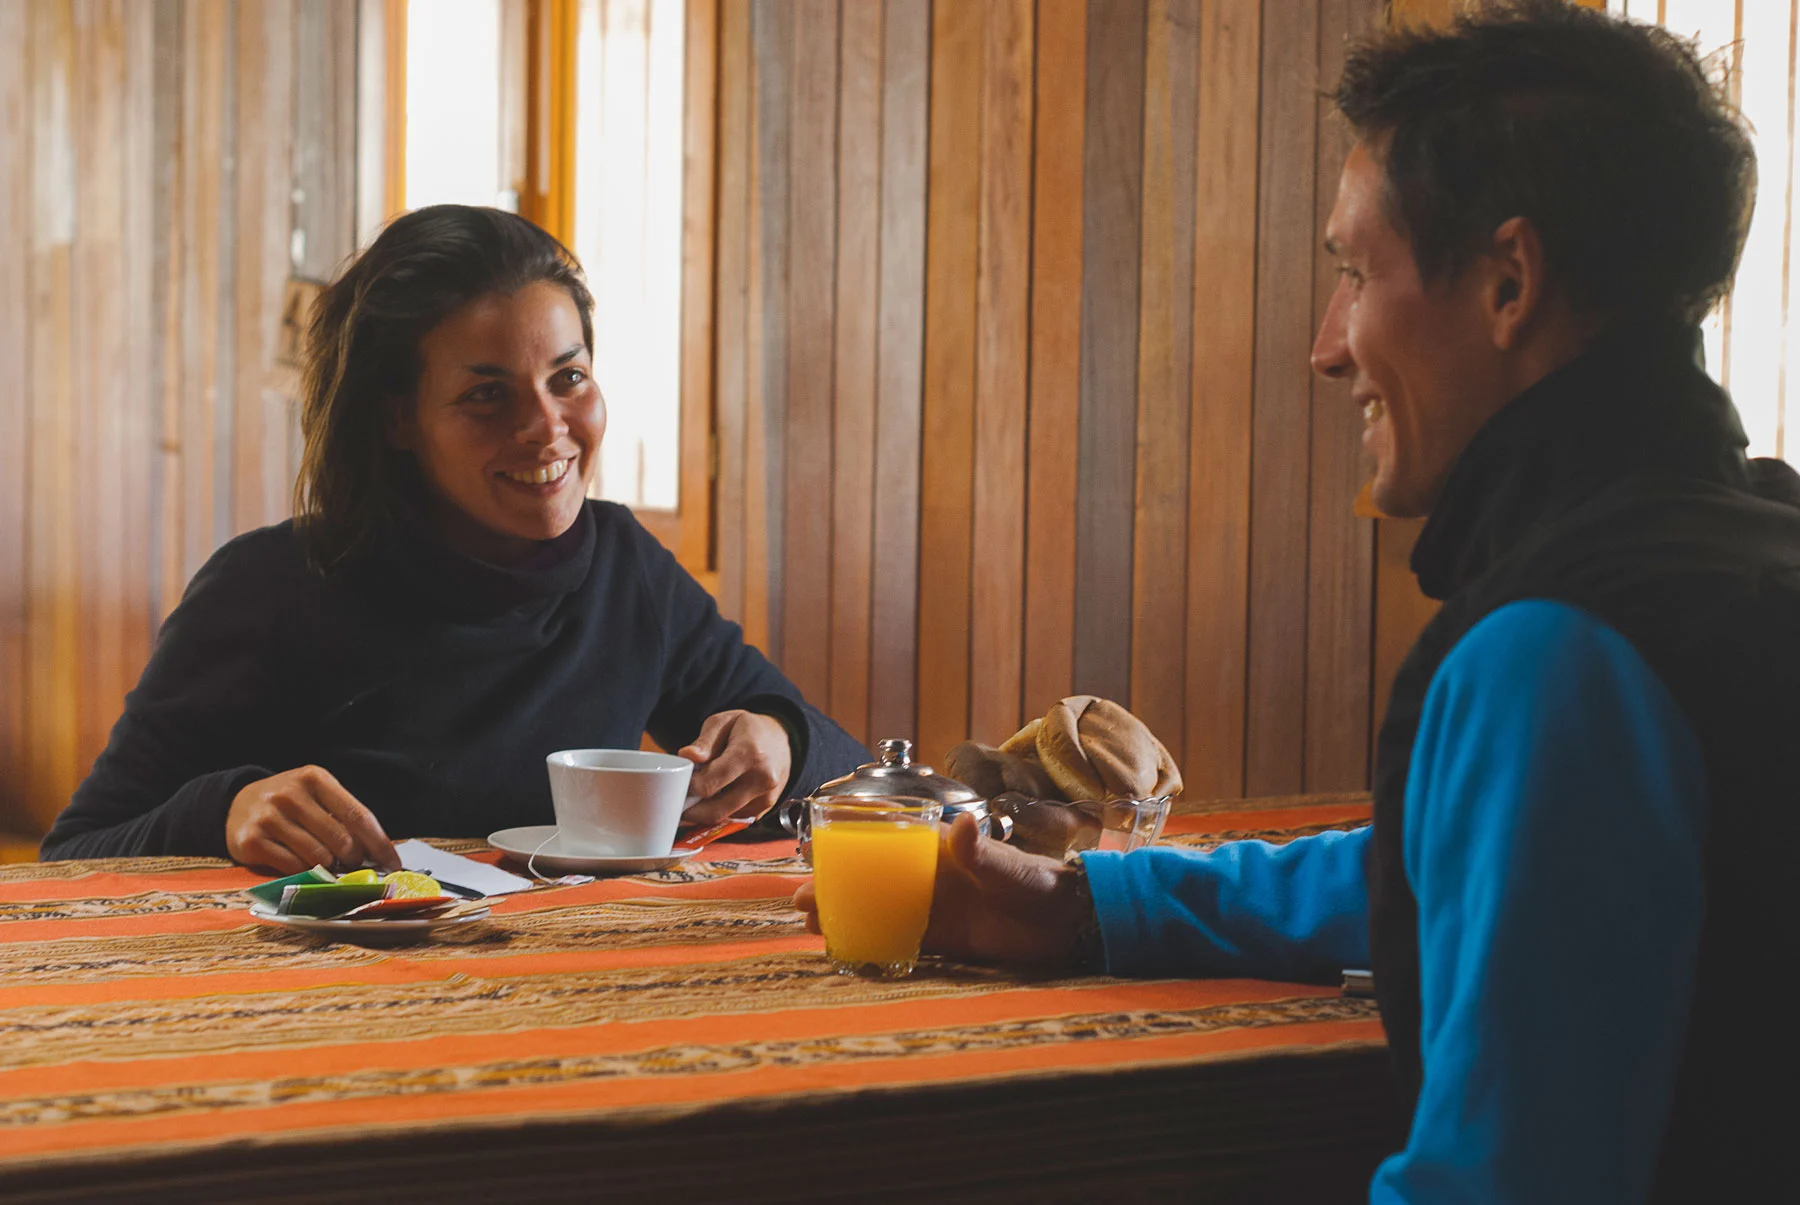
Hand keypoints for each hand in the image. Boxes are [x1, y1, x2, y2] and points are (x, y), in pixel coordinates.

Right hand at [225, 766, 399, 874]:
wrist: (235, 804)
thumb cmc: (289, 804)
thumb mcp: (316, 796)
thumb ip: (343, 817)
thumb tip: (378, 853)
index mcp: (314, 778)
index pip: (358, 816)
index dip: (380, 844)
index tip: (394, 863)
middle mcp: (290, 794)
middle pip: (341, 840)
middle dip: (354, 859)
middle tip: (352, 865)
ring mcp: (268, 817)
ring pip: (318, 857)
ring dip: (328, 867)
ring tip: (326, 863)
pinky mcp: (250, 841)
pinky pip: (292, 867)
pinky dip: (304, 873)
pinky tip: (302, 866)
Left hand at [678, 710, 792, 824]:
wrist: (782, 740)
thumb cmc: (749, 729)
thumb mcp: (724, 722)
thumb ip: (704, 741)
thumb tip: (687, 756)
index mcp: (750, 754)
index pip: (710, 784)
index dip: (687, 788)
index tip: (678, 784)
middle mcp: (761, 780)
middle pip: (715, 810)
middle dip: (690, 810)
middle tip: (677, 801)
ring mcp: (765, 798)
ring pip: (723, 818)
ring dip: (702, 814)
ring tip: (692, 798)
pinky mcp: (764, 809)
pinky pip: (732, 818)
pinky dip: (717, 812)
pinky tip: (711, 800)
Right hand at [793, 813, 1092, 968]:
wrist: (1065, 924)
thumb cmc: (1038, 882)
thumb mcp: (1007, 863)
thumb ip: (981, 850)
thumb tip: (964, 824)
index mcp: (940, 852)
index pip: (886, 844)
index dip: (851, 849)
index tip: (817, 856)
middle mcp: (930, 880)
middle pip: (873, 881)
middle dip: (837, 889)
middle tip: (802, 903)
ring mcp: (935, 912)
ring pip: (880, 912)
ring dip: (848, 917)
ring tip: (814, 927)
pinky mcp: (944, 943)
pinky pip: (901, 944)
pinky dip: (874, 947)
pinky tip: (847, 953)